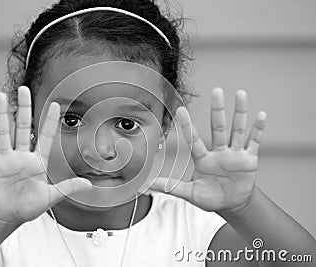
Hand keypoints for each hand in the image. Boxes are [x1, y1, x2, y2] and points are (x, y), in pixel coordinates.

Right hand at [0, 86, 91, 225]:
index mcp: (37, 162)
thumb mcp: (50, 197)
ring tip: (1, 97)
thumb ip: (68, 188)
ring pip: (3, 133)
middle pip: (23, 127)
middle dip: (25, 109)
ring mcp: (5, 159)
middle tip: (24, 89)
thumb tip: (89, 185)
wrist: (6, 217)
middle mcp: (21, 156)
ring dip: (2, 115)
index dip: (50, 121)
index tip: (56, 105)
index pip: (46, 137)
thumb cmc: (28, 207)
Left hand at [151, 88, 265, 212]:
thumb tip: (148, 185)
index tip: (180, 110)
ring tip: (240, 94)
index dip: (187, 126)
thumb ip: (172, 187)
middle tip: (216, 90)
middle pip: (218, 128)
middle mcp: (219, 152)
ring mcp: (235, 154)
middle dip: (217, 110)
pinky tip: (260, 115)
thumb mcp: (190, 193)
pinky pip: (254, 142)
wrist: (232, 204)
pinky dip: (258, 130)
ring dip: (239, 113)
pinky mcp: (249, 160)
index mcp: (203, 159)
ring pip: (237, 130)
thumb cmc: (210, 197)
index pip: (194, 140)